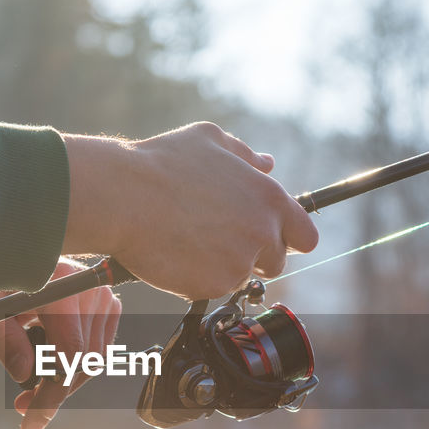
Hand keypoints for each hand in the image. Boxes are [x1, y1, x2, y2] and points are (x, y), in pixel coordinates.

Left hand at [0, 259, 121, 428]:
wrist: (12, 269)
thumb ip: (4, 339)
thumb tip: (24, 374)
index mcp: (59, 284)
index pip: (70, 351)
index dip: (51, 390)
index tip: (31, 418)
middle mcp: (89, 288)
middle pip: (83, 361)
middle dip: (53, 392)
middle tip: (26, 411)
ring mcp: (104, 297)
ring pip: (93, 362)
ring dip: (62, 382)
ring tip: (31, 387)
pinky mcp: (109, 306)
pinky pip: (98, 353)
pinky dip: (74, 368)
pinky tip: (50, 364)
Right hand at [61, 122, 319, 299]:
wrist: (122, 197)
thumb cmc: (161, 163)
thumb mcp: (208, 140)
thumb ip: (245, 154)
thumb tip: (267, 163)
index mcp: (269, 198)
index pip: (306, 235)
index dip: (288, 238)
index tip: (271, 238)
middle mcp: (262, 232)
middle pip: (276, 262)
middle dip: (253, 256)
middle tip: (217, 240)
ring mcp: (240, 262)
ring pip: (241, 276)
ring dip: (223, 266)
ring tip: (189, 241)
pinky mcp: (214, 285)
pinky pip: (212, 289)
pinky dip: (197, 278)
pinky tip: (175, 254)